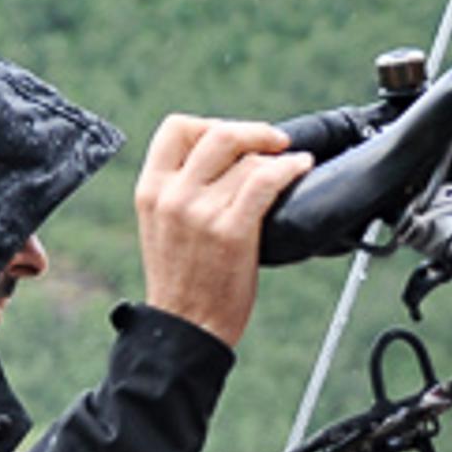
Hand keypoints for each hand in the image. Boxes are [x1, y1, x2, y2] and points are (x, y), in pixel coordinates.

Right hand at [135, 117, 308, 351]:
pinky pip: (266, 181)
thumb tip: (227, 158)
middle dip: (254, 132)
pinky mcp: (232, 230)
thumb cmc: (182, 281)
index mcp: (151, 190)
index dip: (212, 124)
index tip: (235, 137)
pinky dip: (290, 169)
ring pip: (249, 160)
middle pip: (219, 134)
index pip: (177, 128)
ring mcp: (201, 212)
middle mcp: (173, 196)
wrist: (186, 328)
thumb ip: (181, 189)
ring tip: (290, 163)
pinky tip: (300, 170)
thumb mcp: (162, 225)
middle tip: (274, 140)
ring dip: (277, 156)